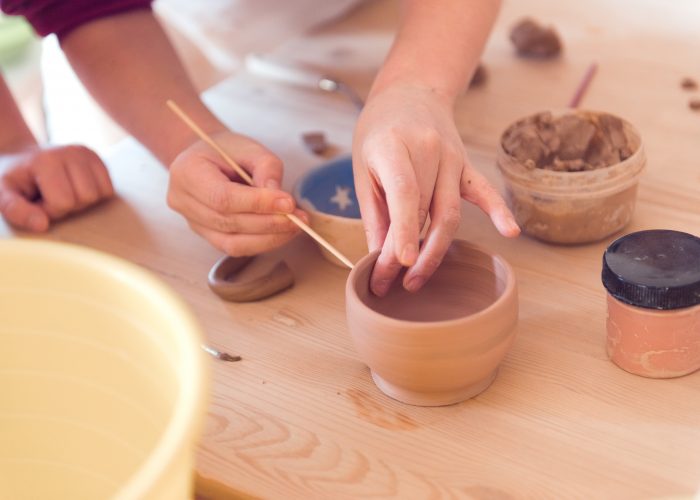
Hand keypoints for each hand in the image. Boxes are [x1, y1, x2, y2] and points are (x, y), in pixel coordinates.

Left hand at [0, 145, 113, 231]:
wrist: (24, 157)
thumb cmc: (16, 179)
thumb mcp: (3, 193)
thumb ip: (16, 210)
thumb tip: (42, 225)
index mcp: (47, 160)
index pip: (64, 202)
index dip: (50, 210)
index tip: (37, 202)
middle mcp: (72, 152)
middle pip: (86, 197)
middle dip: (69, 206)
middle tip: (51, 197)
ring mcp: (88, 154)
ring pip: (101, 194)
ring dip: (83, 202)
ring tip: (64, 193)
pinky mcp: (98, 159)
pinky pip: (109, 189)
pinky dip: (95, 195)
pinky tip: (76, 189)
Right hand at [167, 131, 307, 255]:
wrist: (206, 158)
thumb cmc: (226, 150)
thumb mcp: (249, 148)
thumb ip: (267, 170)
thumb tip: (283, 202)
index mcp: (187, 173)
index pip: (222, 197)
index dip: (257, 204)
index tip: (288, 203)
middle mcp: (183, 202)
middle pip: (229, 223)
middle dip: (269, 223)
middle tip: (300, 218)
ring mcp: (192, 223)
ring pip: (232, 243)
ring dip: (269, 238)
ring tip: (296, 226)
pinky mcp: (207, 236)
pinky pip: (235, 248)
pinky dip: (262, 243)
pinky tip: (282, 233)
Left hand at [352, 83, 519, 295]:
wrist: (410, 93)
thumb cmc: (379, 132)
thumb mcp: (364, 167)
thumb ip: (374, 212)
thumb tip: (378, 257)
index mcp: (394, 146)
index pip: (405, 193)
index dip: (403, 230)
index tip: (400, 264)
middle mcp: (429, 150)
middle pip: (426, 212)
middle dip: (410, 254)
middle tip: (394, 285)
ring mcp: (453, 157)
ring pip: (450, 212)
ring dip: (436, 250)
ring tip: (417, 280)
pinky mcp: (466, 165)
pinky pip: (484, 191)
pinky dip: (498, 211)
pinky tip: (510, 232)